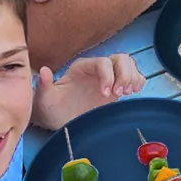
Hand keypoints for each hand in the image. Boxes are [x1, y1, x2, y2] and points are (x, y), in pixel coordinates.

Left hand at [31, 54, 145, 129]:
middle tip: (119, 94)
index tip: (105, 94)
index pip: (103, 62)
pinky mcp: (117, 88)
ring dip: (132, 78)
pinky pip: (135, 77)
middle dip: (124, 75)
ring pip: (130, 65)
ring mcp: (109, 78)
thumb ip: (44, 84)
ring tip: (127, 94)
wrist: (58, 121)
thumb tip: (43, 71)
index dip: (108, 76)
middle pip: (121, 59)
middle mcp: (97, 69)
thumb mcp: (44, 98)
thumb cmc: (51, 108)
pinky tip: (132, 93)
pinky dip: (138, 82)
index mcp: (82, 67)